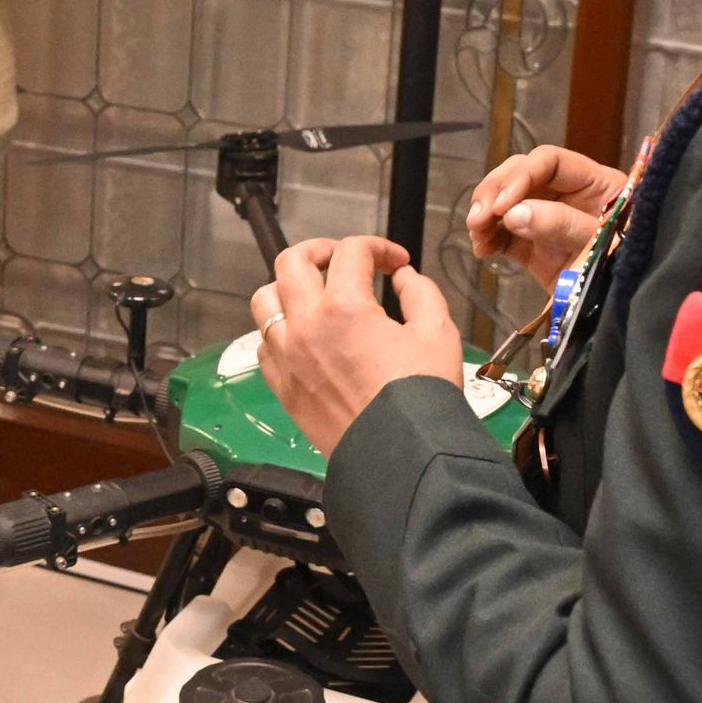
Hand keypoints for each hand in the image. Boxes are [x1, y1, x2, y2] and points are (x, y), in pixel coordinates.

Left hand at [251, 235, 462, 456]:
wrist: (401, 455)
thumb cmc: (420, 399)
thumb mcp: (437, 333)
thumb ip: (421, 293)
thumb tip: (405, 279)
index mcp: (344, 307)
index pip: (351, 251)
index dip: (378, 247)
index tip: (394, 263)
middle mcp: (306, 326)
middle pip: (291, 261)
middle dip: (320, 250)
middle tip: (342, 259)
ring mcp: (287, 357)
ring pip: (264, 300)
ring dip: (288, 288)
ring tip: (313, 293)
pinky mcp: (282, 386)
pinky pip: (264, 344)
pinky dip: (280, 331)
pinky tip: (304, 336)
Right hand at [465, 144, 628, 288]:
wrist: (632, 317)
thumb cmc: (628, 271)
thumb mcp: (601, 244)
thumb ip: (562, 225)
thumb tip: (513, 213)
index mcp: (595, 184)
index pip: (551, 161)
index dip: (523, 175)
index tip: (502, 202)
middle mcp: (568, 196)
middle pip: (522, 175)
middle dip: (496, 191)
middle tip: (479, 217)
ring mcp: (548, 221)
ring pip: (507, 201)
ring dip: (486, 213)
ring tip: (477, 233)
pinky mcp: (534, 249)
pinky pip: (504, 234)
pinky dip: (488, 237)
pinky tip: (482, 249)